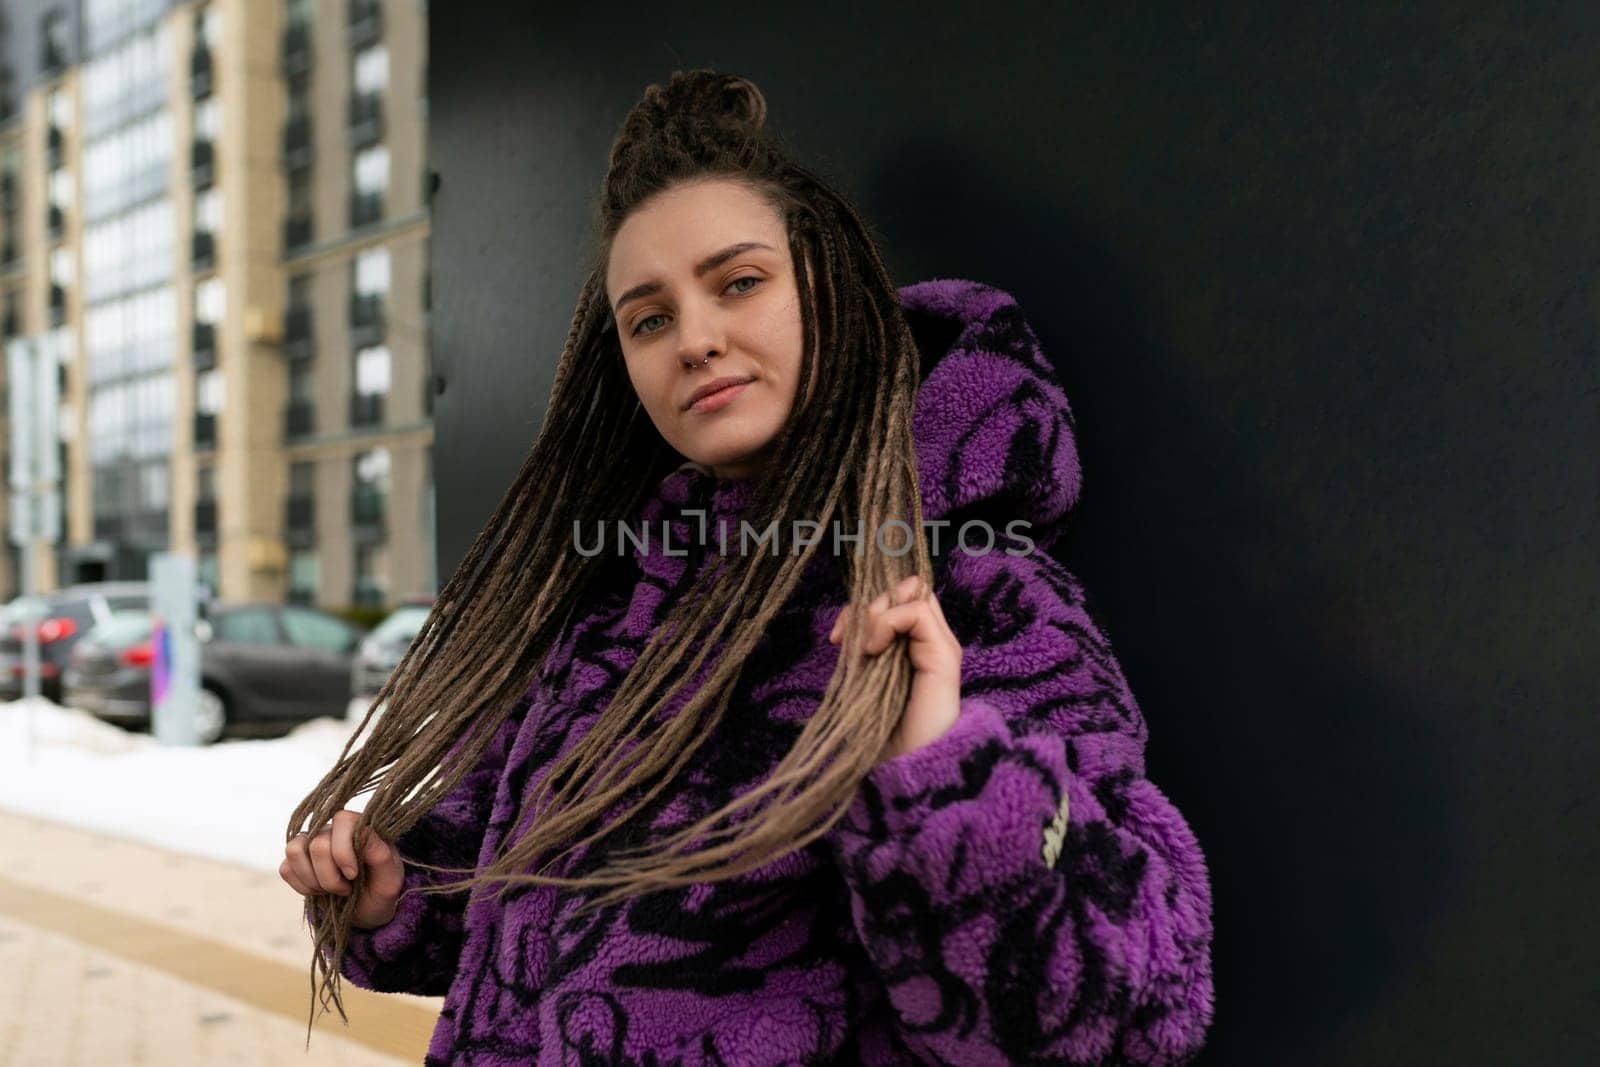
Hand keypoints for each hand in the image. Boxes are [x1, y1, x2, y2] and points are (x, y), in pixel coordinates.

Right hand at [281, 809, 404, 929]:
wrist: (367, 908)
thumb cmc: (381, 888)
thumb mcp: (390, 877)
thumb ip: (380, 853)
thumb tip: (363, 832)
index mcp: (359, 825)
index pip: (342, 821)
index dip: (343, 853)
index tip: (353, 875)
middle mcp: (333, 828)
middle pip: (317, 845)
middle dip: (330, 877)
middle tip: (346, 888)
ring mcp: (311, 841)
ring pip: (295, 851)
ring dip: (313, 880)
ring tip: (331, 889)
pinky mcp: (296, 859)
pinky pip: (286, 868)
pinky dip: (302, 887)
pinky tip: (320, 891)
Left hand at [829, 574, 962, 764]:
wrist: (908, 775)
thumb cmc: (884, 739)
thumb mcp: (864, 686)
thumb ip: (864, 656)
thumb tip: (845, 629)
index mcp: (915, 651)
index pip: (897, 602)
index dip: (866, 607)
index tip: (836, 637)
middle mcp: (932, 645)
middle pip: (906, 590)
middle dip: (869, 602)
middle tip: (843, 637)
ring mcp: (941, 649)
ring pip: (913, 593)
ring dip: (877, 612)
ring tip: (863, 646)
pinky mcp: (945, 657)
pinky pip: (917, 612)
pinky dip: (889, 621)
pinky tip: (874, 650)